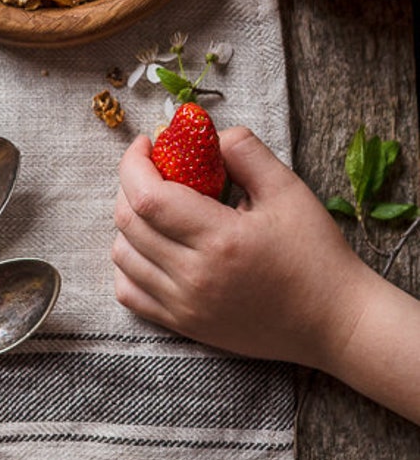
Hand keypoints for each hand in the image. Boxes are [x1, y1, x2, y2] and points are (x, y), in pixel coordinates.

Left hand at [111, 127, 368, 366]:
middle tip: (155, 169)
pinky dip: (130, 265)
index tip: (148, 142)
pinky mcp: (185, 326)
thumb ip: (244, 151)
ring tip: (157, 207)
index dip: (135, 162)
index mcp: (220, 239)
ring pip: (122, 257)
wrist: (335, 322)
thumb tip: (202, 133)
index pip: (147, 196)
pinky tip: (153, 247)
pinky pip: (129, 293)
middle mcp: (195, 277)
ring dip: (129, 223)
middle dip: (131, 184)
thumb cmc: (316, 255)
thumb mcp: (288, 190)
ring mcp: (186, 306)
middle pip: (128, 222)